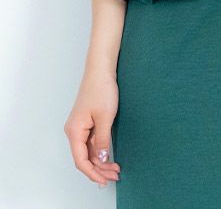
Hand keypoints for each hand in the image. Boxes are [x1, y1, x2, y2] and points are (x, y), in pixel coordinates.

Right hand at [64, 68, 120, 187]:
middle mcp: (74, 131)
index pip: (80, 160)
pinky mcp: (86, 122)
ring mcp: (80, 127)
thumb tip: (100, 159)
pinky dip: (100, 150)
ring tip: (115, 169)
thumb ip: (102, 140)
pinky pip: (91, 142)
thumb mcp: (105, 117)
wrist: (101, 70)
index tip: (104, 180)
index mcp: (74, 131)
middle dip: (99, 169)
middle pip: (84, 158)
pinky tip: (109, 156)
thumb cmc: (101, 90)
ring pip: (88, 151)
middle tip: (115, 176)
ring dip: (100, 161)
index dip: (93, 173)